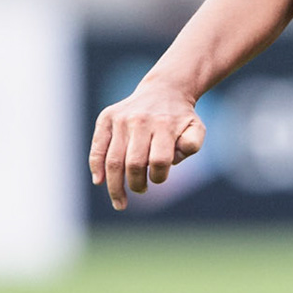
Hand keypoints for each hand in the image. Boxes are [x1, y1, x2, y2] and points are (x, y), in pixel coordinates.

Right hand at [88, 82, 206, 210]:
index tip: (158, 178)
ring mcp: (121, 119)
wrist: (164, 90)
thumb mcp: (196, 128)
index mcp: (164, 124)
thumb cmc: (179, 118)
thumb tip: (172, 160)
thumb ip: (191, 144)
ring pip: (113, 160)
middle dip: (137, 184)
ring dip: (115, 187)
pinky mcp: (107, 117)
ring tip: (120, 202)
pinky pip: (98, 147)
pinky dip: (96, 167)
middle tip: (141, 190)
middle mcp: (141, 120)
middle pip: (134, 163)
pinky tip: (99, 181)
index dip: (159, 177)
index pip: (159, 161)